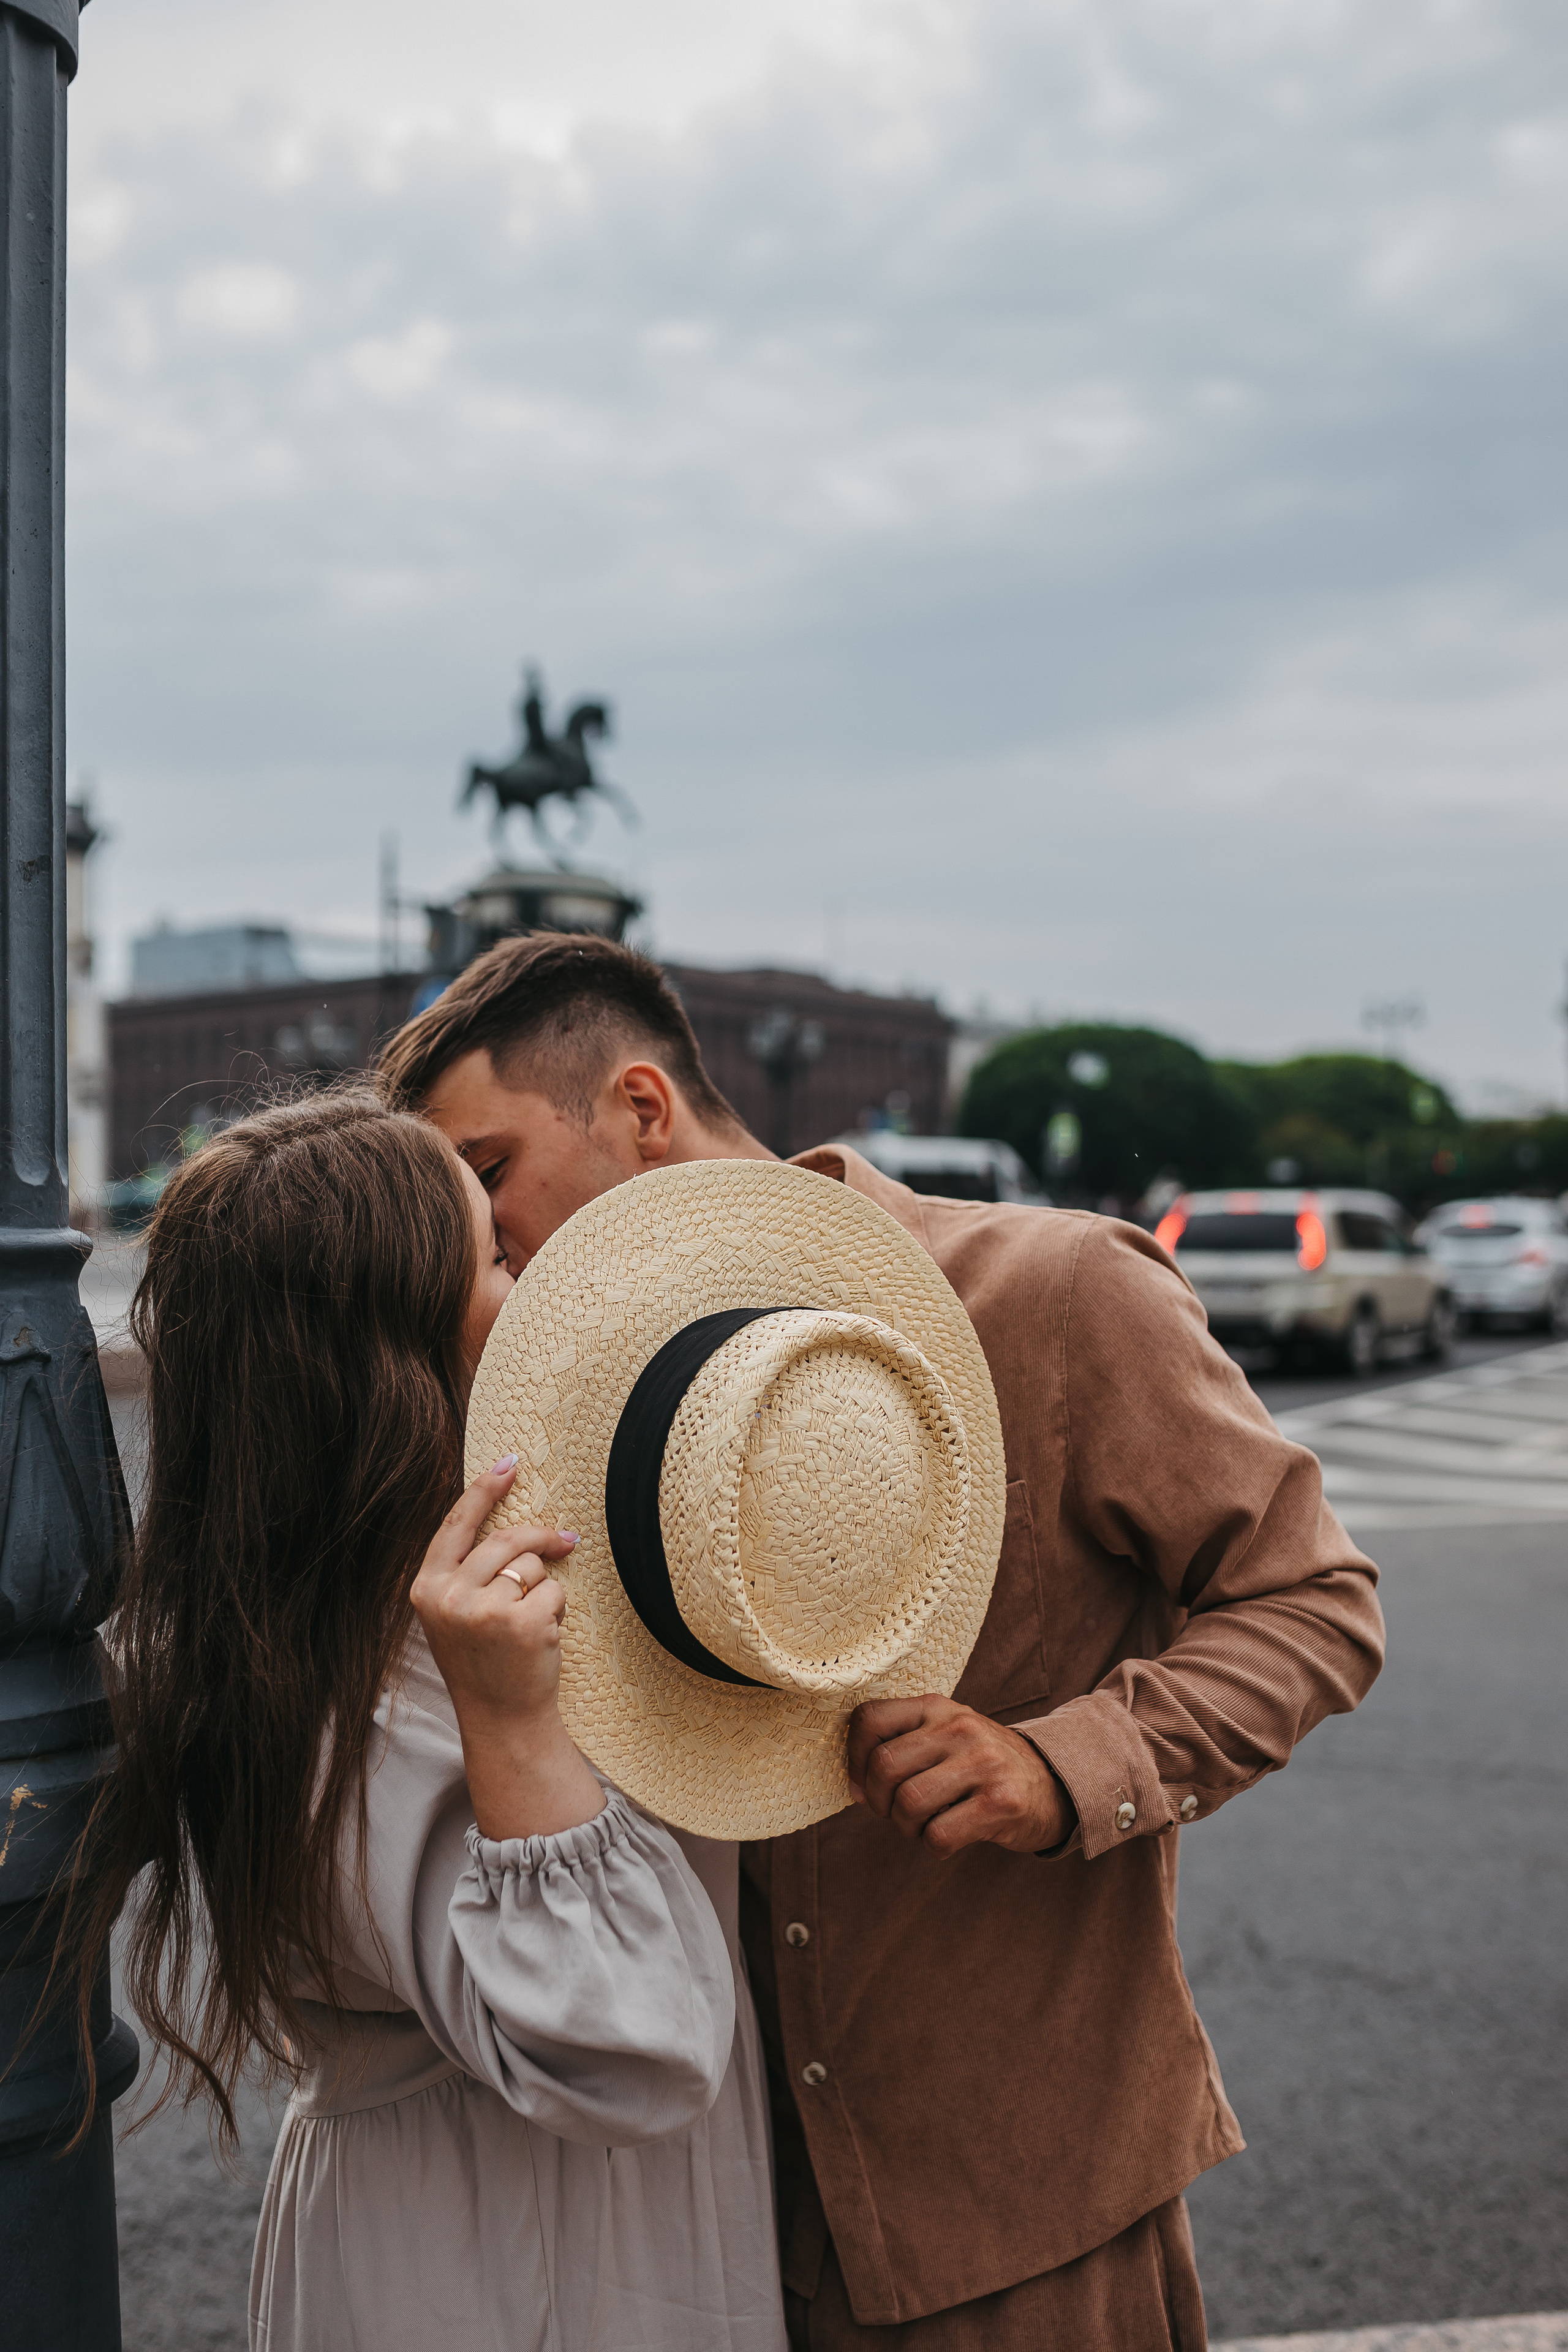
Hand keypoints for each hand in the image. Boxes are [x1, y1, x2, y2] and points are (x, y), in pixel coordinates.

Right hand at [411, 1457, 577, 1725]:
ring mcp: (483, 1610)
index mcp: (426, 1588)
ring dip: (543, 1587)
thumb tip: (512, 1522)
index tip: (509, 1463)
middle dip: (541, 1538)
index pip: (456, 1524)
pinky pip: (554, 1591)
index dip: (484, 1490)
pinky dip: (557, 1610)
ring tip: (529, 1622)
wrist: (502, 1719)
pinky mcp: (520, 1623)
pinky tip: (541, 1637)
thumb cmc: (484, 1662)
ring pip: (532, 1565)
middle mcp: (448, 1596)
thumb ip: (468, 1571)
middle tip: (564, 1541)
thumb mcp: (456, 1613)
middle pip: (506, 1539)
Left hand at [846, 1695, 1074, 1858]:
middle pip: (885, 1767)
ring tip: (924, 1825)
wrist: (1050, 1783)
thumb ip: (901, 1747)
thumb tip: (854, 1788)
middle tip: (895, 1813)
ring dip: (907, 1827)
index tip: (862, 1784)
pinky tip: (949, 1838)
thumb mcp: (944, 1736)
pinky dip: (934, 1846)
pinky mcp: (1000, 1802)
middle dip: (879, 1802)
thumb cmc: (980, 1764)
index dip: (853, 1758)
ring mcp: (983, 1763)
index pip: (870, 1718)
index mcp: (937, 1707)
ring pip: (909, 1803)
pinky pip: (938, 1835)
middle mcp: (959, 1727)